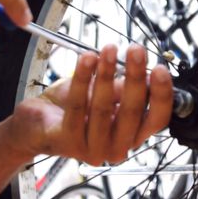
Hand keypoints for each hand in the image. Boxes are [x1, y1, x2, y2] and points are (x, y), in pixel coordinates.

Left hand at [11, 44, 173, 165]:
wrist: (36, 123)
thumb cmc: (73, 108)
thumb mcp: (106, 93)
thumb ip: (125, 87)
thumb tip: (146, 71)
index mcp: (132, 136)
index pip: (156, 119)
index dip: (161, 95)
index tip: (159, 69)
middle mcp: (116, 148)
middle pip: (132, 113)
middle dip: (135, 77)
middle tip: (136, 50)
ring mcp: (92, 149)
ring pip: (103, 109)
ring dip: (107, 74)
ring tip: (108, 49)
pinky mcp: (67, 142)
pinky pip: (77, 107)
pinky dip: (82, 79)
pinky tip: (86, 59)